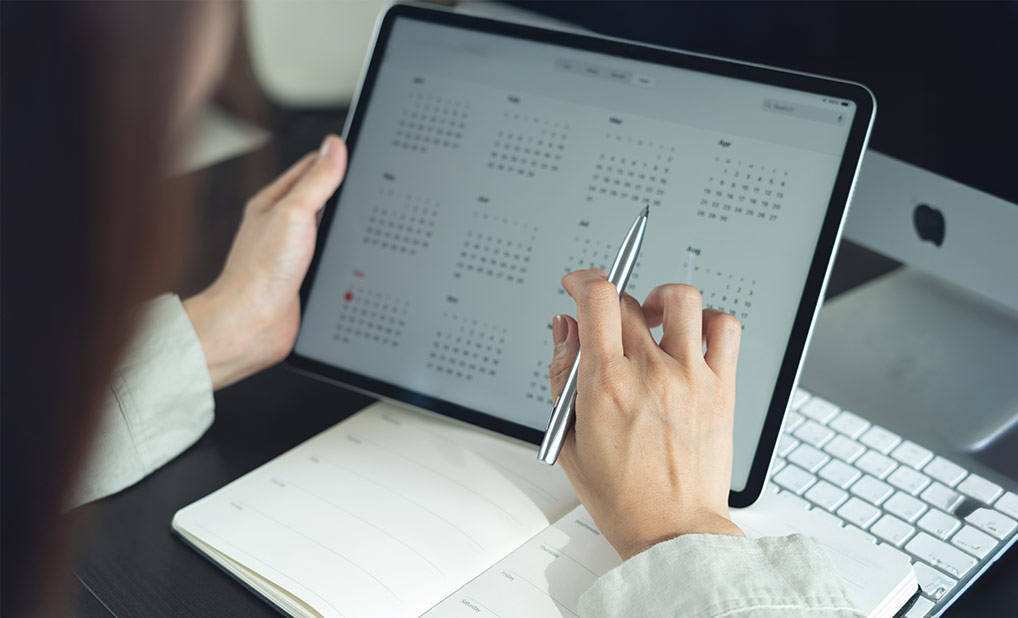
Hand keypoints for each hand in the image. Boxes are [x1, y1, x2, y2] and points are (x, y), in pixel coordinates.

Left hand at [183, 135, 346, 388]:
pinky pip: (330, 260)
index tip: (356, 148)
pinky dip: (344, 256)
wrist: (252, 324)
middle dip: (343, 192)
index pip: (308, 169)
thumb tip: (334, 146)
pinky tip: (356, 256)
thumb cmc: (260, 272)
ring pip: (327, 231)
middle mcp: (281, 227)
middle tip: (368, 180)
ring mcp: (293, 255)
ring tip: (365, 216)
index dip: (333, 158)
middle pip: (320, 200)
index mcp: (272, 203)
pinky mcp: (304, 280)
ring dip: (344, 228)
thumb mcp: (294, 213)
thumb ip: (317, 180)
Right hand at [549, 269, 744, 559]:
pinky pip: (725, 328)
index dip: (581, 279)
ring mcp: (690, 376)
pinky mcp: (722, 387)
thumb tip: (564, 329)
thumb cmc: (623, 497)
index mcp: (606, 384)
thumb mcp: (570, 438)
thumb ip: (562, 374)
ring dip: (661, 299)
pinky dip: (708, 319)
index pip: (596, 298)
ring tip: (653, 317)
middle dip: (610, 304)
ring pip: (682, 300)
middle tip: (607, 326)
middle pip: (628, 301)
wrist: (674, 531)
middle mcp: (650, 372)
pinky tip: (691, 335)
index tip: (577, 283)